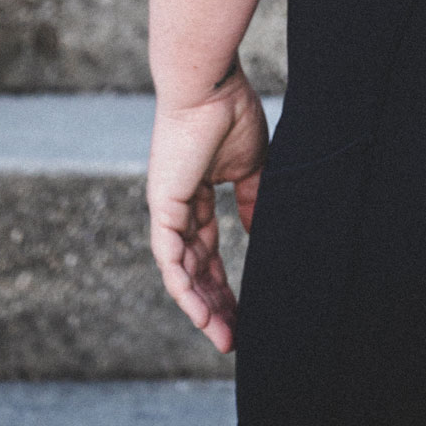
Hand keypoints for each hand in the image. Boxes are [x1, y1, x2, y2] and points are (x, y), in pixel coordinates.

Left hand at [146, 64, 268, 352]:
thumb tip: (262, 233)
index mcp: (198, 197)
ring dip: (202, 307)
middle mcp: (178, 209)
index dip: (225, 283)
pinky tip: (201, 314)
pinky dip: (185, 288)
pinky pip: (171, 259)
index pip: (209, 251)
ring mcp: (168, 211)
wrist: (209, 86)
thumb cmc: (231, 114)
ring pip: (182, 273)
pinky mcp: (163, 209)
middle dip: (215, 305)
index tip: (244, 312)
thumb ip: (254, 201)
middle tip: (234, 339)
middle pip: (196, 271)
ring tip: (223, 338)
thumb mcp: (251, 167)